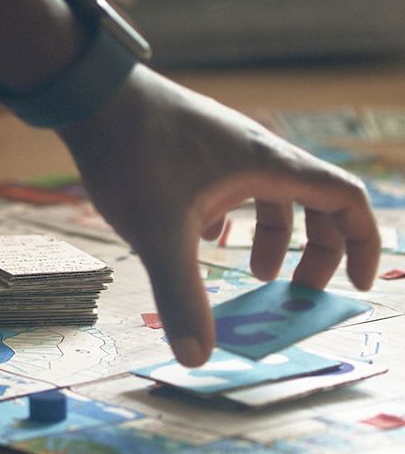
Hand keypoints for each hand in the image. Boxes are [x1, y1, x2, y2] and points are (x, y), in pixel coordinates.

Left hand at [59, 65, 380, 366]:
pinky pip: (235, 188)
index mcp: (269, 166)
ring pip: (272, 196)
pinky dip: (235, 219)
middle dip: (315, 252)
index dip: (362, 243)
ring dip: (273, 238)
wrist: (91, 95)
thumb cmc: (133, 154)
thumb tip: (199, 358)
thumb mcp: (160, 232)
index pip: (346, 198)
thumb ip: (181, 295)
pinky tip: (204, 237)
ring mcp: (226, 150)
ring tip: (255, 274)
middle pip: (315, 202)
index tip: (355, 285)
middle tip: (295, 291)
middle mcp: (256, 154)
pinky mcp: (198, 151)